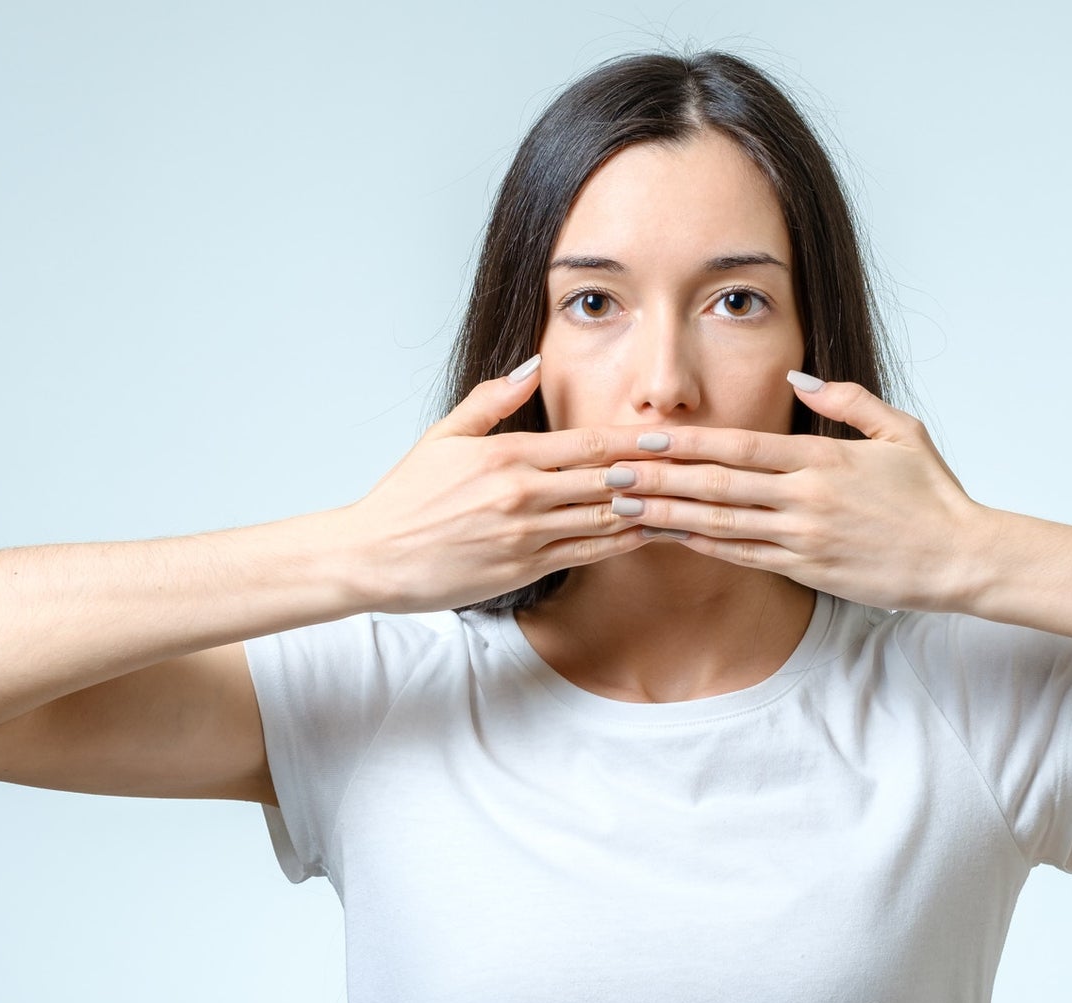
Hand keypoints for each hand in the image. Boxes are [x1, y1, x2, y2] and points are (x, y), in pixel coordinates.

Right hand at [338, 356, 655, 612]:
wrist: (373, 556)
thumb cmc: (407, 496)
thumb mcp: (444, 435)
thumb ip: (494, 400)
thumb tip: (533, 365)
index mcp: (507, 455)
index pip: (589, 445)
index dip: (636, 441)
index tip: (672, 435)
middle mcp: (523, 495)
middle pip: (608, 481)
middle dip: (655, 474)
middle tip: (697, 467)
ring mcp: (526, 535)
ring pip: (605, 520)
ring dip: (648, 510)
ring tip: (685, 500)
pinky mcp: (524, 569)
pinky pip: (587, 553)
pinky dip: (621, 542)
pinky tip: (647, 533)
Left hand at [600, 372, 991, 612]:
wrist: (961, 557)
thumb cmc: (932, 494)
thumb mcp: (900, 431)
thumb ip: (846, 400)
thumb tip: (798, 376)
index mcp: (824, 459)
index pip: (741, 447)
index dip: (688, 443)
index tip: (646, 437)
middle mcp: (807, 499)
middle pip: (718, 486)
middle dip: (660, 480)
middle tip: (612, 474)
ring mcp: (805, 538)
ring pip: (723, 525)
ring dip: (669, 516)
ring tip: (626, 508)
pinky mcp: (809, 571)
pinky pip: (745, 557)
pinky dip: (705, 546)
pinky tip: (671, 538)